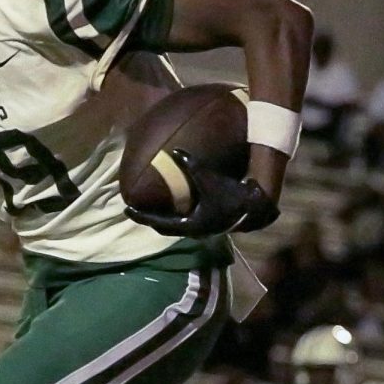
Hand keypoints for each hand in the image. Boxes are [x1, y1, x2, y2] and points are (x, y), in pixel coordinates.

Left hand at [125, 149, 279, 235]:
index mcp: (190, 224)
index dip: (141, 216)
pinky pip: (184, 223)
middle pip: (163, 228)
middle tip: (133, 209)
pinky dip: (173, 216)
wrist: (257, 206)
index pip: (158, 223)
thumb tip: (174, 151)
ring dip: (161, 219)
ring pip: (174, 227)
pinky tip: (171, 205)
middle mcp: (194, 231)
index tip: (126, 209)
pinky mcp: (207, 225)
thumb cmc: (231, 193)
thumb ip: (190, 165)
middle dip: (148, 219)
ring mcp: (201, 230)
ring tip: (149, 207)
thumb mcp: (208, 178)